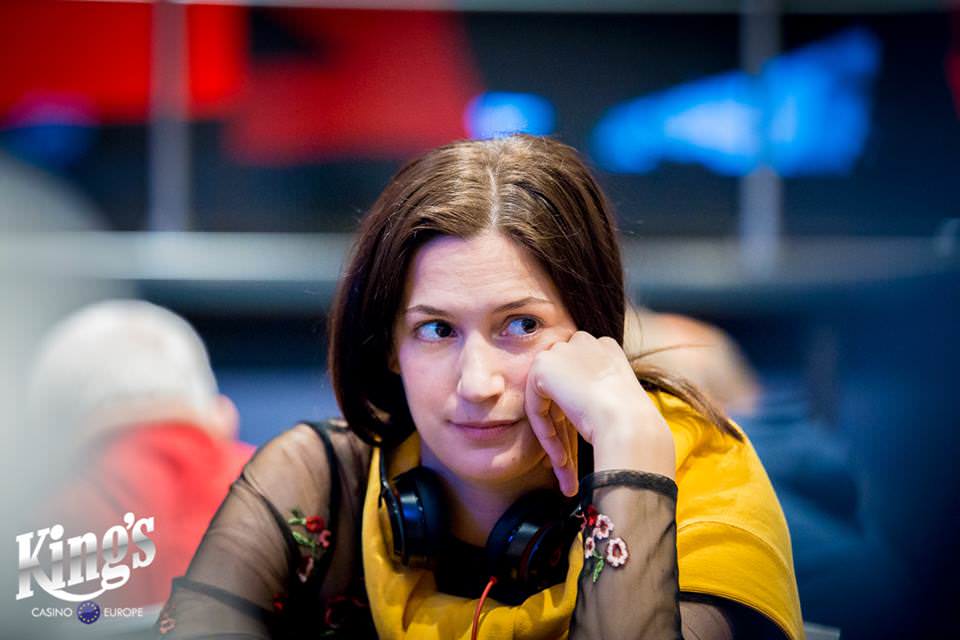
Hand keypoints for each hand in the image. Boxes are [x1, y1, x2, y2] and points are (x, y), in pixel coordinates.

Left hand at [524, 331, 675, 495]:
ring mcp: (562, 350)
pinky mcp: (543, 366)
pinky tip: (559, 457)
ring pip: (547, 401)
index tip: (581, 447)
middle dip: (562, 429)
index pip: (579, 382)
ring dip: (554, 436)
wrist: (629, 425)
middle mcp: (583, 342)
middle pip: (561, 390)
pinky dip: (545, 433)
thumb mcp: (614, 401)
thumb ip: (593, 394)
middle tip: (568, 464)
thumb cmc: (632, 423)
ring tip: (565, 469)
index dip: (576, 417)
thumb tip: (576, 408)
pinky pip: (536, 406)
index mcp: (604, 348)